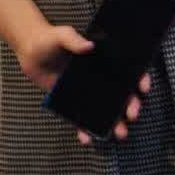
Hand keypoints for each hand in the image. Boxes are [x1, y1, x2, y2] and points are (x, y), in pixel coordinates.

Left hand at [14, 22, 151, 144]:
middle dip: (131, 105)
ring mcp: (87, 92)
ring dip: (115, 122)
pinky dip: (85, 130)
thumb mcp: (62, 35)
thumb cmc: (50, 39)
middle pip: (122, 93)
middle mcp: (99, 77)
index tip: (143, 87)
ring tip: (121, 133)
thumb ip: (74, 40)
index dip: (139, 78)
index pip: (128, 69)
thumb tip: (88, 46)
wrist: (31, 51)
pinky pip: (81, 119)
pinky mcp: (72, 102)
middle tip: (132, 114)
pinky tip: (87, 139)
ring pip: (106, 110)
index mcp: (103, 60)